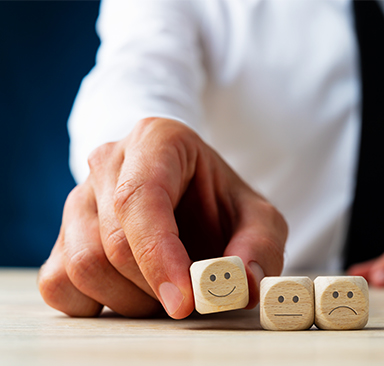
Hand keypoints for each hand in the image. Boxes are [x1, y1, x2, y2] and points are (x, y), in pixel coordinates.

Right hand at [38, 118, 287, 317]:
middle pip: (112, 242)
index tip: (186, 300)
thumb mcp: (256, 215)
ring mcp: (77, 199)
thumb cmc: (218, 201)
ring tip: (167, 290)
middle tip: (191, 298)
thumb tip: (245, 284)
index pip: (141, 199)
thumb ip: (260, 245)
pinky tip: (134, 292)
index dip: (160, 255)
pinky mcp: (62, 236)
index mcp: (156, 140)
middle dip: (155, 286)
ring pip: (82, 267)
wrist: (188, 193)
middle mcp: (107, 163)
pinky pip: (59, 284)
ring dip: (131, 299)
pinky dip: (98, 304)